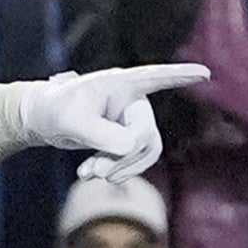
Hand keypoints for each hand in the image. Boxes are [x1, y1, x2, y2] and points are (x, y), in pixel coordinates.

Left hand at [20, 64, 209, 181]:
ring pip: (144, 151)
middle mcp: (133, 100)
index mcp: (122, 84)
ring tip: (89, 174)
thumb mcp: (71, 121)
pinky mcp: (125, 138)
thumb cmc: (54, 109)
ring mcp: (131, 120)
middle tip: (95, 173)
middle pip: (146, 135)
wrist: (42, 119)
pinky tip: (87, 174)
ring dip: (120, 168)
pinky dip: (113, 170)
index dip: (181, 76)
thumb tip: (129, 149)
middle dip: (123, 158)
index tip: (205, 73)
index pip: (156, 77)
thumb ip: (100, 134)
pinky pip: (132, 159)